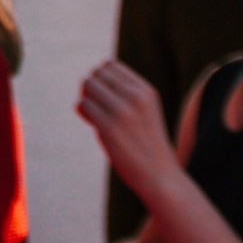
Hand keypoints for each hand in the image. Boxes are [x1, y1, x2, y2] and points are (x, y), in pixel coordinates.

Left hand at [75, 59, 180, 200]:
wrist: (160, 177)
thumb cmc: (146, 144)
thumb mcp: (143, 111)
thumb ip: (121, 94)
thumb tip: (84, 83)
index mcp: (146, 91)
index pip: (110, 65)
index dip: (101, 79)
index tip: (106, 97)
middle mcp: (136, 97)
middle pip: (96, 73)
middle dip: (91, 88)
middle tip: (98, 108)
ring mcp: (123, 111)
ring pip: (87, 85)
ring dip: (86, 99)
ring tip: (97, 117)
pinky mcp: (109, 127)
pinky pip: (83, 105)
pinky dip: (84, 113)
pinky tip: (95, 125)